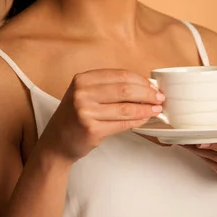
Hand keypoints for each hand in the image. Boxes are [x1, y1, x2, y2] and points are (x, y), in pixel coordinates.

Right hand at [40, 69, 164, 164]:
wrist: (56, 142)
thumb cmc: (75, 116)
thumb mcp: (85, 94)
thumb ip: (109, 88)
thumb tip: (145, 87)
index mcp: (83, 79)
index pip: (120, 75)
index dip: (140, 80)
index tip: (153, 86)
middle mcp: (82, 93)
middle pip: (125, 90)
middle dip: (147, 93)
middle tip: (160, 98)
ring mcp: (85, 111)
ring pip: (126, 108)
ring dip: (145, 109)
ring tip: (156, 109)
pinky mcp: (92, 129)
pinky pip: (122, 123)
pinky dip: (137, 121)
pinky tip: (144, 119)